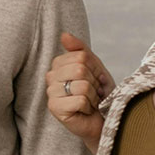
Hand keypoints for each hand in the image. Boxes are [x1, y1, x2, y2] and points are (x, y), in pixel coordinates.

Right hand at [46, 32, 113, 152]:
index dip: (94, 69)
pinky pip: (80, 99)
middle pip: (80, 69)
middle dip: (94, 83)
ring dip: (93, 96)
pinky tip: (85, 111)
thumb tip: (64, 35)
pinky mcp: (55, 109)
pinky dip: (89, 106)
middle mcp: (51, 77)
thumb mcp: (94, 68)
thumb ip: (80, 50)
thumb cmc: (99, 95)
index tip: (93, 79)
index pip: (80, 56)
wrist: (104, 119)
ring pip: (81, 85)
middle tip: (92, 93)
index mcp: (59, 65)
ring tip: (89, 103)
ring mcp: (51, 93)